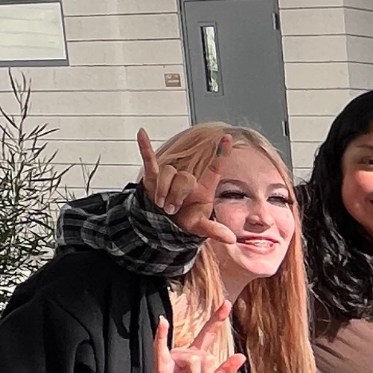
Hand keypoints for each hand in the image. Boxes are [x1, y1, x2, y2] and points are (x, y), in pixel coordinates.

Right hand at [129, 303, 244, 372]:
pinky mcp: (161, 362)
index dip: (217, 319)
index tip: (227, 303)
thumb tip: (241, 355)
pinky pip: (161, 345)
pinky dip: (161, 334)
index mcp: (197, 357)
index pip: (209, 334)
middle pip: (208, 356)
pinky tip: (162, 322)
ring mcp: (173, 355)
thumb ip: (224, 372)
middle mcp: (185, 352)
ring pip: (197, 360)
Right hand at [137, 128, 235, 245]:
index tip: (227, 138)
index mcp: (203, 187)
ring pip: (167, 172)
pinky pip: (150, 160)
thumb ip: (214, 230)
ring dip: (163, 189)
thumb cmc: (187, 220)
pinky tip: (141, 133)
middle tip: (172, 210)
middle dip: (176, 194)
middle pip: (184, 177)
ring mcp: (171, 176)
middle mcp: (188, 179)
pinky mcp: (154, 177)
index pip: (214, 167)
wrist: (166, 223)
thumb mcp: (200, 227)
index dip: (221, 153)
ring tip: (161, 205)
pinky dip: (145, 148)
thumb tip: (230, 238)